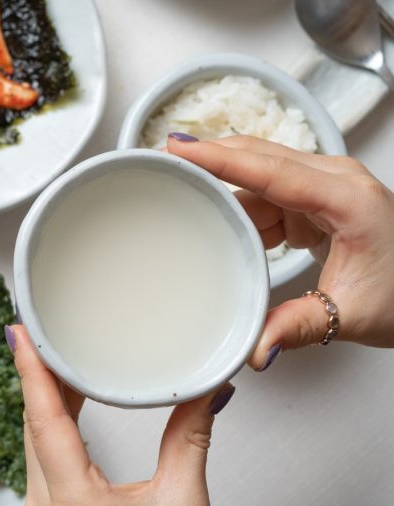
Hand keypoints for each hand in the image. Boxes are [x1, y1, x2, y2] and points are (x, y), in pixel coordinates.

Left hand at [6, 324, 233, 505]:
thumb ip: (190, 441)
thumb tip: (209, 390)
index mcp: (72, 501)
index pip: (43, 420)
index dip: (32, 370)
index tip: (20, 332)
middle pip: (33, 423)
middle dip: (42, 373)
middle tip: (49, 329)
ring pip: (33, 440)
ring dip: (46, 397)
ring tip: (60, 356)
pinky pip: (40, 457)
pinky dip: (51, 423)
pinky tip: (64, 403)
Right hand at [167, 135, 393, 369]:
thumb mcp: (353, 316)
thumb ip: (298, 328)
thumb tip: (255, 349)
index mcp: (348, 199)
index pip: (271, 169)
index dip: (220, 159)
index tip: (179, 149)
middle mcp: (337, 182)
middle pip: (259, 158)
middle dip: (209, 158)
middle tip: (160, 160)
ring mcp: (326, 188)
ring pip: (260, 176)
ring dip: (221, 187)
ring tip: (177, 192)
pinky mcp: (317, 202)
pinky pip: (267, 195)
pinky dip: (240, 207)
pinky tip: (214, 219)